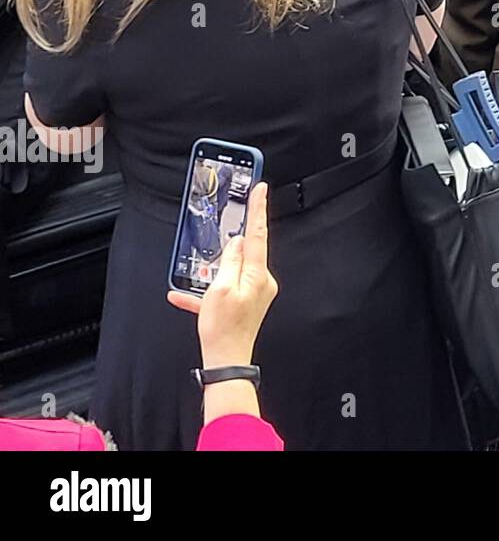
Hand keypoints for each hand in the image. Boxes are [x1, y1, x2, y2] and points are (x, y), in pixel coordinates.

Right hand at [168, 182, 277, 368]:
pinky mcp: (244, 305)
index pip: (258, 234)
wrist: (226, 362)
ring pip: (232, 272)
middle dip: (233, 243)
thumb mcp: (220, 290)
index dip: (258, 209)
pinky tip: (182, 296)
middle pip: (247, 252)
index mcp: (258, 274)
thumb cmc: (223, 329)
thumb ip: (229, 261)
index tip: (262, 188)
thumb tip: (236, 242)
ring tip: (200, 279)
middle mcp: (261, 281)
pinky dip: (206, 292)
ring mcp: (253, 293)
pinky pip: (224, 291)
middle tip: (227, 226)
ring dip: (214, 272)